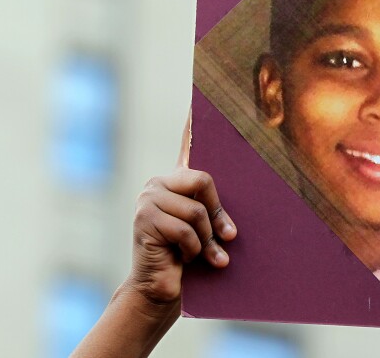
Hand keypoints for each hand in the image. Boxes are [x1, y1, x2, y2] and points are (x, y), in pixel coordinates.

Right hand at [125, 117, 236, 306]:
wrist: (161, 288)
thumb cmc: (189, 257)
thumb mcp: (206, 228)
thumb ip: (214, 209)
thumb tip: (234, 214)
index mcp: (177, 180)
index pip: (188, 141)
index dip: (195, 119)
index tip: (202, 92)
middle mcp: (159, 183)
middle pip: (204, 180)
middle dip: (218, 215)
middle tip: (225, 237)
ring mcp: (148, 198)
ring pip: (198, 210)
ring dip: (205, 239)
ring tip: (201, 254)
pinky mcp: (144, 218)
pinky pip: (187, 229)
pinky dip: (193, 249)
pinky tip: (183, 258)